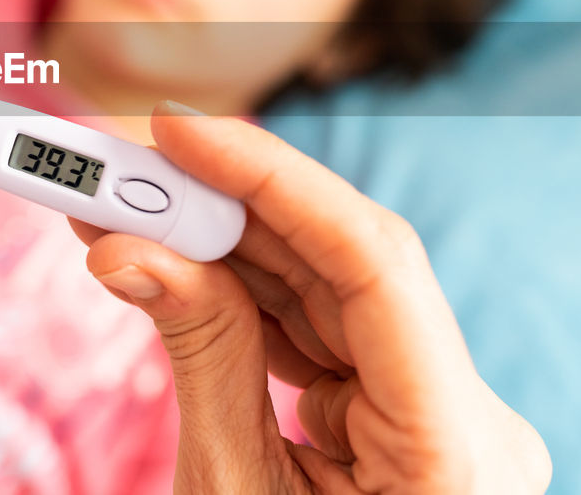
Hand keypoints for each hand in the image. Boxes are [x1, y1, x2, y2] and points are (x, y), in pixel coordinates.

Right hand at [71, 102, 549, 493]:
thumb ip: (198, 357)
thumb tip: (124, 248)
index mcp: (457, 447)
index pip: (371, 263)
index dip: (270, 178)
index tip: (175, 133)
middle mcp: (463, 414)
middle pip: (339, 268)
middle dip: (221, 207)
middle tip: (118, 162)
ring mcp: (430, 416)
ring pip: (321, 295)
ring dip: (217, 247)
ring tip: (117, 208)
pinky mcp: (392, 422)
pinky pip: (313, 337)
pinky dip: (237, 298)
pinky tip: (168, 263)